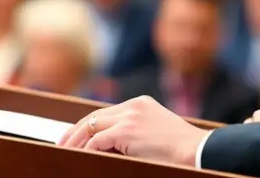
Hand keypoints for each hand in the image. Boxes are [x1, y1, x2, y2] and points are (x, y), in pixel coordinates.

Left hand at [57, 95, 207, 164]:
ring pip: (91, 126)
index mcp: (140, 104)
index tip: (75, 136)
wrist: (198, 152)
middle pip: (94, 116)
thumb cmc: (183, 149)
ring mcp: (129, 117)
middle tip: (62, 143)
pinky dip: (87, 149)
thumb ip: (135, 132)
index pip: (105, 113)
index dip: (88, 125)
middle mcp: (133, 106)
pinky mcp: (127, 131)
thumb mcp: (157, 132)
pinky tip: (80, 156)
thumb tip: (111, 144)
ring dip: (76, 140)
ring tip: (65, 151)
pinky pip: (98, 140)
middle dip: (75, 131)